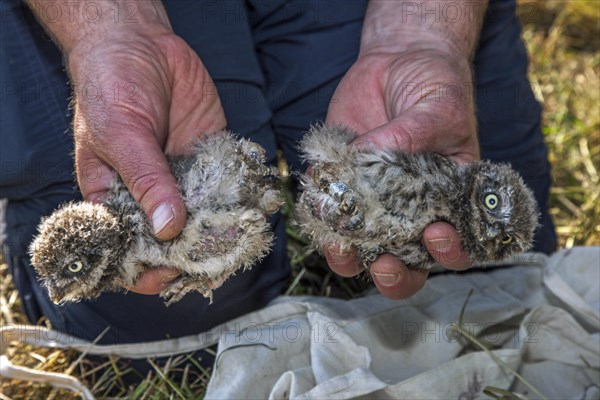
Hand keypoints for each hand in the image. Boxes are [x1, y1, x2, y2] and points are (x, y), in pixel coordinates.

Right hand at [66, 21, 225, 293]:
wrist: (140, 46)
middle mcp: (152, 197)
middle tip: (217, 258)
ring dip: (223, 231)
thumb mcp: (120, 136)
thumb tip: (167, 228)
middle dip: (195, 254)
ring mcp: (183, 180)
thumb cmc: (110, 89)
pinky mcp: (210, 159)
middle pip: (174, 242)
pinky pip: (227, 186)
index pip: (130, 249)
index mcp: (117, 200)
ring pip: (206, 218)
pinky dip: (240, 197)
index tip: (169, 275)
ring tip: (241, 237)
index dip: (147, 270)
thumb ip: (145, 181)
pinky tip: (254, 206)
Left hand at [325, 47, 479, 298]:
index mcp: (450, 198)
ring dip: (350, 257)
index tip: (435, 234)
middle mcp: (413, 209)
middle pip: (407, 260)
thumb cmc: (436, 85)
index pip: (456, 242)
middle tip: (385, 263)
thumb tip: (368, 160)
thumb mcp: (437, 107)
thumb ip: (411, 137)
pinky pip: (328, 210)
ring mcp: (375, 200)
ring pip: (362, 247)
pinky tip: (316, 200)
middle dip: (396, 274)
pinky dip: (319, 213)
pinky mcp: (343, 183)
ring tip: (340, 247)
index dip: (448, 253)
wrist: (400, 60)